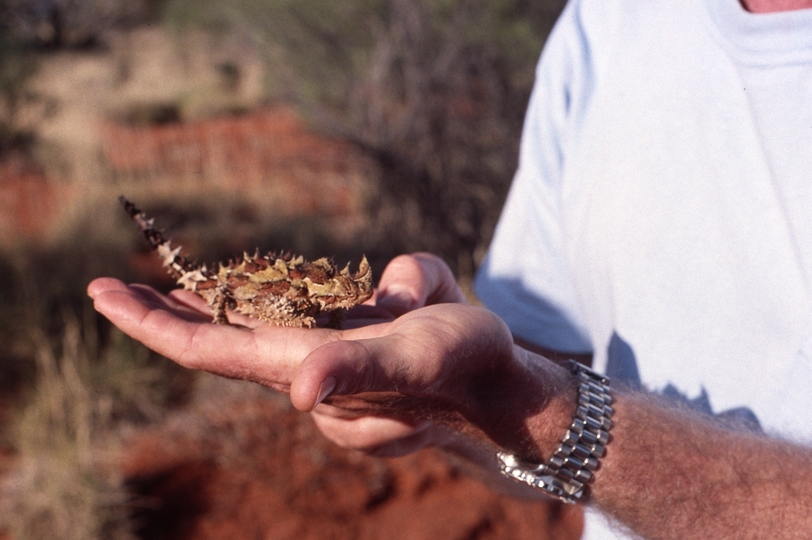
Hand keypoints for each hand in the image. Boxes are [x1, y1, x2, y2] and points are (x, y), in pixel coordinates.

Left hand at [88, 254, 567, 458]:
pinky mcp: (344, 341)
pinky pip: (293, 319)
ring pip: (252, 329)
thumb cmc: (459, 367)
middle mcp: (301, 364)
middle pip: (214, 342)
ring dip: (210, 310)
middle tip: (107, 287)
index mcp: (305, 366)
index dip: (152, 325)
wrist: (492, 384)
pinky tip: (287, 296)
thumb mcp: (416, 358)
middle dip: (160, 317)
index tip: (101, 294)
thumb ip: (358, 370)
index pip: (208, 350)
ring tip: (194, 288)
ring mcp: (321, 355)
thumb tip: (300, 395)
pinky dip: (265, 303)